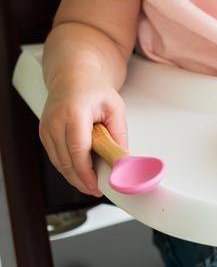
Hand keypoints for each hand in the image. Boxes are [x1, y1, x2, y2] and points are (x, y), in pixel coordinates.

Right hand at [39, 67, 127, 196]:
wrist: (73, 76)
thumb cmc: (94, 89)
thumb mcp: (116, 108)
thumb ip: (119, 134)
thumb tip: (122, 159)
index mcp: (74, 112)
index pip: (77, 149)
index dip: (86, 172)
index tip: (96, 185)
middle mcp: (55, 121)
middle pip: (66, 160)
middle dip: (81, 180)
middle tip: (97, 190)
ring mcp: (46, 128)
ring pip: (58, 163)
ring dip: (74, 177)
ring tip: (92, 185)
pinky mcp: (44, 134)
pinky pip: (55, 157)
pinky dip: (68, 168)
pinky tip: (81, 174)